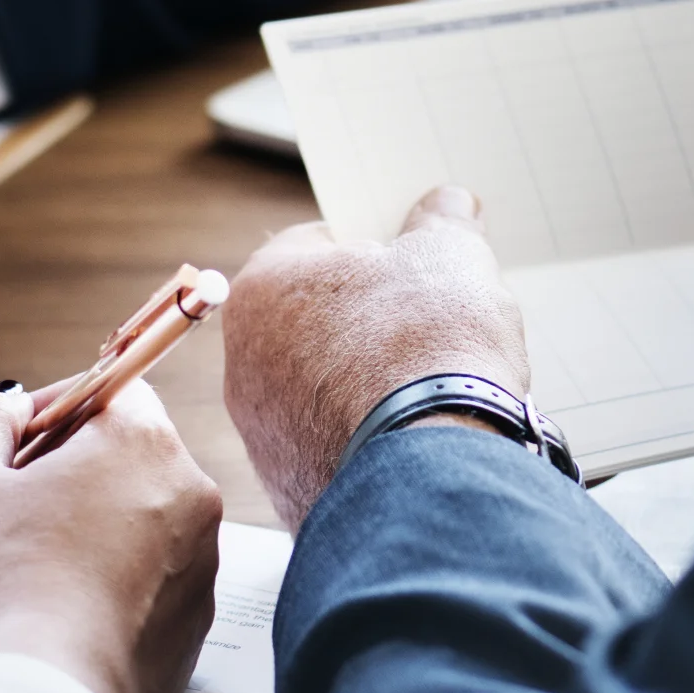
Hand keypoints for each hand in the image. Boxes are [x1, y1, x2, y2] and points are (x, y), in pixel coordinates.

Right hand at [0, 381, 222, 692]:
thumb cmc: (2, 588)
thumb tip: (4, 408)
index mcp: (145, 446)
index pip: (104, 392)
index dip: (41, 415)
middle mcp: (188, 503)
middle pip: (94, 477)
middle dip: (10, 504)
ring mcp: (194, 575)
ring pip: (97, 542)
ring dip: (24, 557)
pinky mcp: (184, 638)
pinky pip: (119, 598)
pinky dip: (66, 602)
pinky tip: (3, 629)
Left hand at [221, 186, 529, 529]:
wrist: (430, 473)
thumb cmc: (428, 348)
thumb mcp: (451, 257)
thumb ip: (444, 221)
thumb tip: (448, 205)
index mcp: (264, 287)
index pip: (318, 243)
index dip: (374, 245)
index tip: (412, 259)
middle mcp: (242, 360)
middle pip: (316, 319)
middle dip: (369, 317)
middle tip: (428, 321)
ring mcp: (261, 432)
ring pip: (321, 387)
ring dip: (367, 381)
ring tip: (430, 383)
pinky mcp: (288, 487)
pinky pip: (330, 445)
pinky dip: (368, 437)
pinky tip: (414, 435)